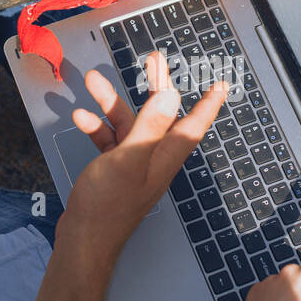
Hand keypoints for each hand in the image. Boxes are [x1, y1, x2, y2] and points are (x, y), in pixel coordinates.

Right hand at [61, 51, 228, 269]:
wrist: (84, 240)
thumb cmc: (108, 204)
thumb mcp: (129, 159)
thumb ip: (149, 127)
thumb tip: (172, 96)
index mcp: (165, 157)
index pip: (193, 125)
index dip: (208, 104)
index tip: (220, 85)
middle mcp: (153, 159)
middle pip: (161, 115)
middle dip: (156, 86)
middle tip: (153, 59)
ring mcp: (133, 165)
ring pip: (129, 124)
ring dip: (112, 103)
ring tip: (93, 80)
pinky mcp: (113, 171)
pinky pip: (109, 141)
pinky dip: (97, 128)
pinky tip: (81, 117)